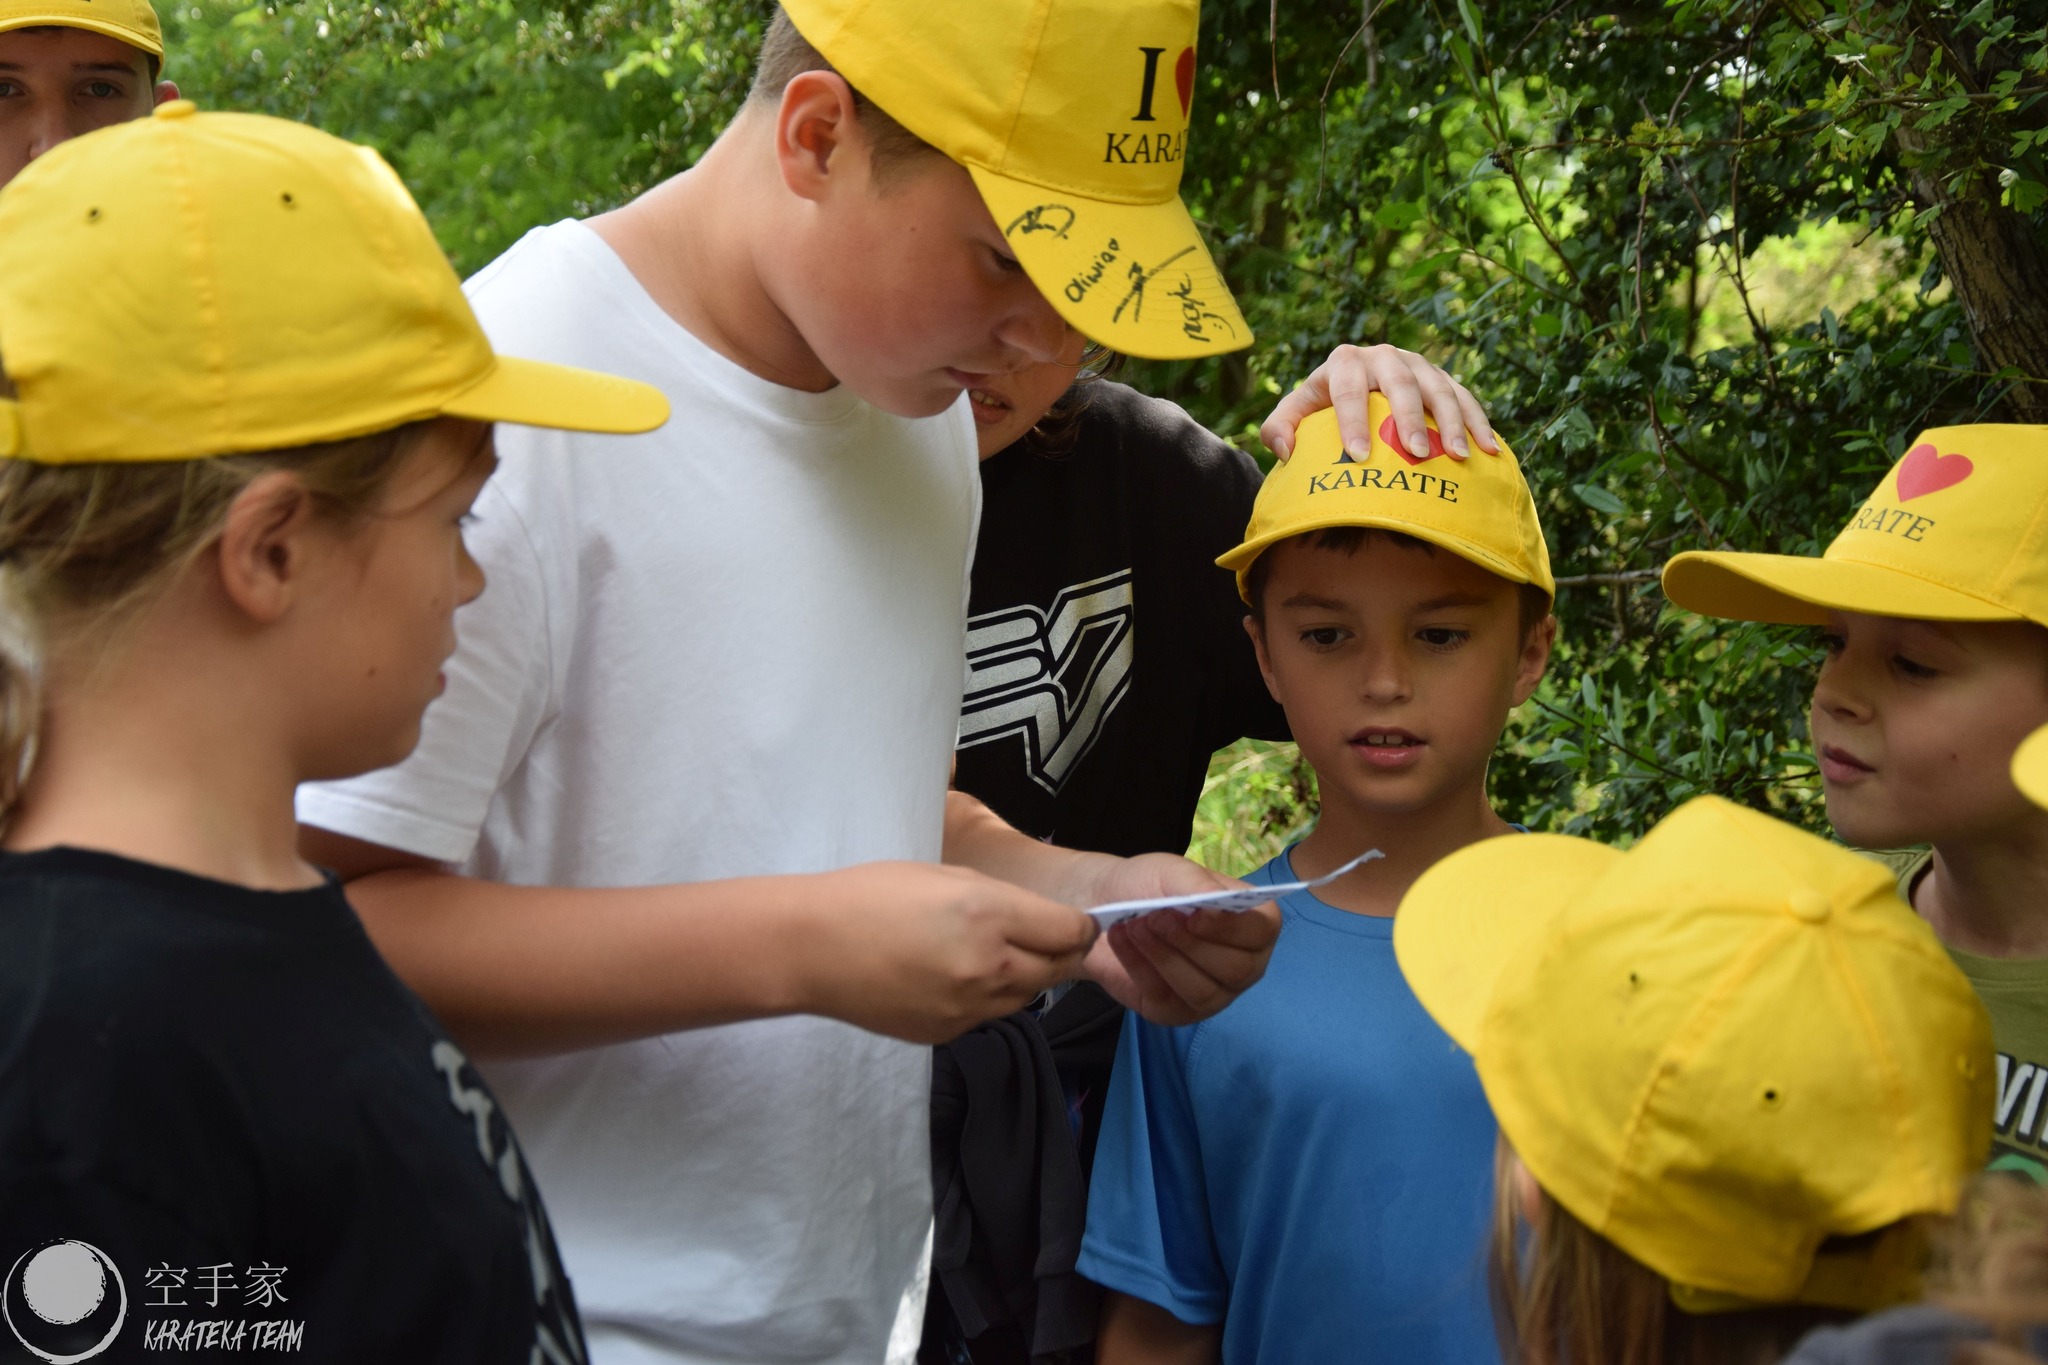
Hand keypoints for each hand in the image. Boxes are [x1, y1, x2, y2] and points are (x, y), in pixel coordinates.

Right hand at [795, 861, 1095, 1044]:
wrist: (813, 948)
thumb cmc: (873, 895)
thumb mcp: (948, 875)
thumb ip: (1003, 900)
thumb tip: (1040, 918)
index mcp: (990, 915)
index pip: (1071, 932)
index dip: (1082, 926)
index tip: (1078, 922)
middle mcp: (989, 967)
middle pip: (1058, 969)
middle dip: (1060, 953)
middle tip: (1047, 938)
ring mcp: (969, 1007)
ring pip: (1026, 996)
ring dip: (1025, 977)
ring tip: (993, 953)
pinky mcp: (948, 1033)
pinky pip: (987, 1014)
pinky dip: (986, 997)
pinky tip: (954, 975)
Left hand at [1077, 854, 1279, 1026]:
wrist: (1105, 904)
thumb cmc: (1150, 885)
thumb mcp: (1171, 871)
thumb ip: (1197, 884)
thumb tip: (1216, 899)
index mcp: (1252, 922)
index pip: (1262, 931)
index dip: (1231, 927)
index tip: (1194, 915)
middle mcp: (1242, 963)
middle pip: (1236, 969)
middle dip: (1191, 944)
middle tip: (1154, 917)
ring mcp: (1213, 993)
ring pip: (1202, 991)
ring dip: (1164, 957)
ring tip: (1133, 926)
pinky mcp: (1177, 1012)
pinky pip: (1165, 1001)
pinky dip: (1138, 967)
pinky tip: (1121, 939)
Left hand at [1259, 343, 1496, 462]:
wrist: (1353, 387)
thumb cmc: (1321, 408)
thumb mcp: (1295, 413)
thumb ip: (1278, 427)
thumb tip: (1284, 448)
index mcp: (1345, 362)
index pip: (1348, 388)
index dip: (1352, 420)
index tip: (1357, 455)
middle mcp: (1384, 356)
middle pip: (1400, 382)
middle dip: (1409, 417)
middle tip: (1415, 452)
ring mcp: (1417, 364)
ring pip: (1439, 387)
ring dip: (1452, 421)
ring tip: (1460, 456)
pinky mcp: (1442, 377)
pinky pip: (1464, 396)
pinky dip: (1477, 422)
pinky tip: (1489, 450)